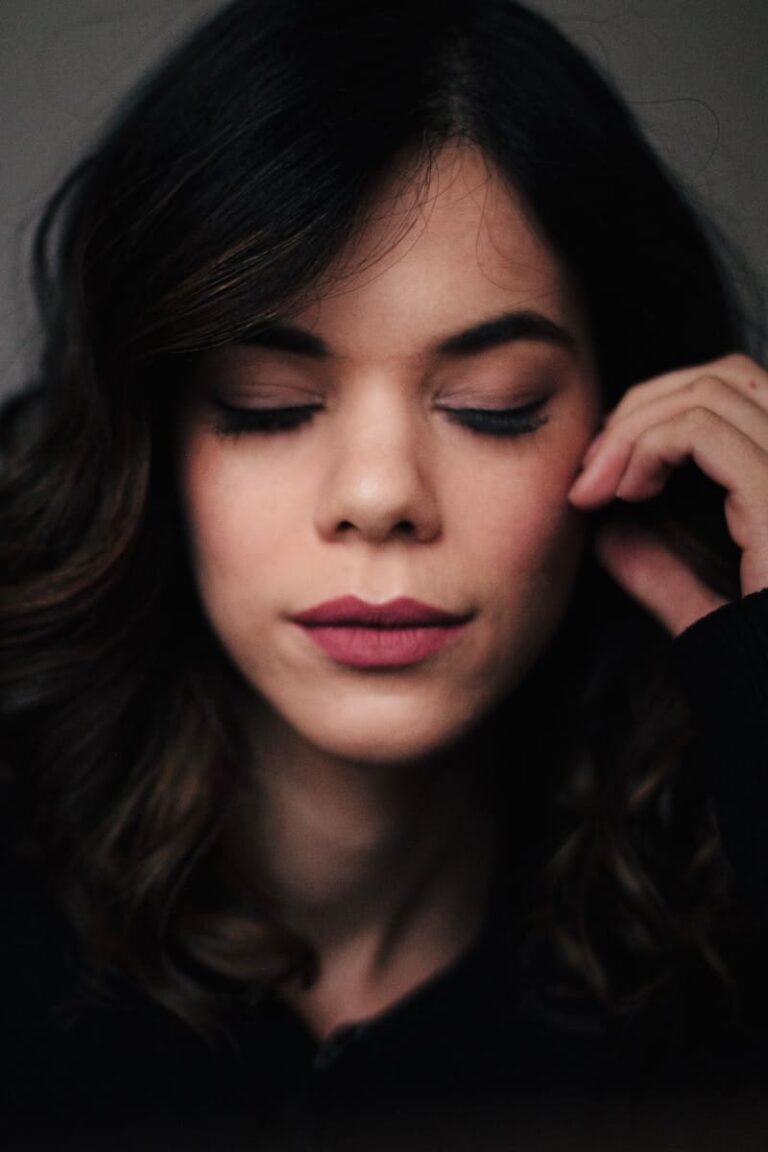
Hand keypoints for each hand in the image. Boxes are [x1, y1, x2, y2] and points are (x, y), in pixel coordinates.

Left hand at [568, 353, 767, 636]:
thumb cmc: (766, 680)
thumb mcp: (709, 623)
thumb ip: (665, 576)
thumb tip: (609, 537)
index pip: (736, 397)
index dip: (661, 414)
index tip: (606, 469)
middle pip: (724, 377)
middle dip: (641, 409)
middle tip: (588, 471)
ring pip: (713, 390)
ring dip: (636, 426)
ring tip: (599, 483)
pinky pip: (704, 430)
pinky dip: (650, 444)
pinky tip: (626, 489)